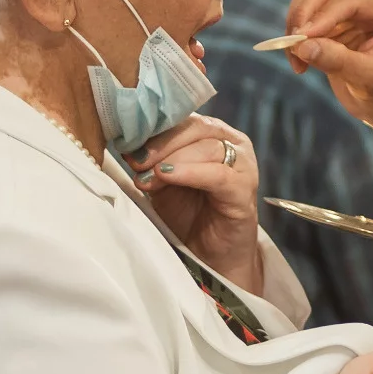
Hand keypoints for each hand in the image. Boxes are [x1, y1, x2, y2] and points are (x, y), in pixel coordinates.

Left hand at [131, 115, 262, 294]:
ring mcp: (243, 165)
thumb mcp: (162, 182)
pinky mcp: (245, 190)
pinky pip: (217, 174)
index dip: (154, 126)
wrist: (208, 256)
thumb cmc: (187, 215)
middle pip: (195, 128)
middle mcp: (231, 142)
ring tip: (147, 175)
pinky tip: (165, 175)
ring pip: (206, 148)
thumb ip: (151, 160)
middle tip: (135, 160)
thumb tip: (128, 145)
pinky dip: (189, 172)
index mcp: (212, 133)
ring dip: (171, 159)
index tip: (127, 140)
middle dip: (161, 143)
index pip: (183, 117)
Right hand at [279, 0, 372, 141]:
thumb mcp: (368, 79)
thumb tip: (303, 46)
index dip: (324, 15)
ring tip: (296, 56)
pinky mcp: (332, 14)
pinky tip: (298, 56)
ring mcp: (350, 2)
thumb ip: (338, 61)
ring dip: (296, 20)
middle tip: (293, 45)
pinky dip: (294, 29)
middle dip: (305, 12)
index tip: (303, 38)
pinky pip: (304, 8)